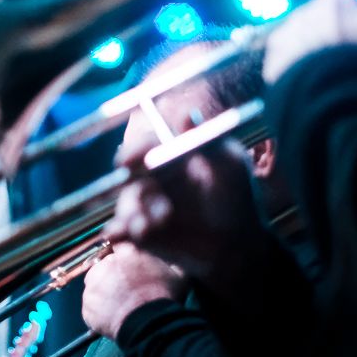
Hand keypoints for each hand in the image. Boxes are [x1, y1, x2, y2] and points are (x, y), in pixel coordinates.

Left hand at [81, 242, 185, 338]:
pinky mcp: (87, 303)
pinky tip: (112, 315)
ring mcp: (94, 284)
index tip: (128, 266)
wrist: (149, 325)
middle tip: (125, 289)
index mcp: (128, 253)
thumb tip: (175, 258)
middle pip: (104, 264)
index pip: (120, 246)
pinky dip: (98, 309)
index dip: (124, 257)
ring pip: (95, 283)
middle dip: (112, 274)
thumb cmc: (164, 300)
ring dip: (103, 290)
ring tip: (118, 303)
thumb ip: (173, 262)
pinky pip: (90, 304)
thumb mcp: (179, 276)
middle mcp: (107, 264)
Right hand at [105, 124, 263, 299]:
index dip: (133, 150)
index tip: (129, 159)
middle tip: (140, 190)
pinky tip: (124, 233)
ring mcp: (143, 208)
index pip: (142, 148)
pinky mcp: (139, 235)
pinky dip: (120, 231)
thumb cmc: (235, 197)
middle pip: (126, 175)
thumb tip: (187, 113)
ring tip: (155, 220)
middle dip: (128, 182)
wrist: (237, 243)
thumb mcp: (227, 165)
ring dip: (133, 211)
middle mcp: (150, 180)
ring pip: (125, 204)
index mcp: (167, 158)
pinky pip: (122, 231)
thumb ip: (206, 141)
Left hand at [263, 0, 356, 83]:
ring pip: (309, 36)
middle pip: (330, 15)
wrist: (333, 100)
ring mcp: (284, 37)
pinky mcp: (271, 62)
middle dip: (345, 26)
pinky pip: (290, 59)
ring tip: (338, 68)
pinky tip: (318, 78)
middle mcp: (303, 12)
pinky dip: (301, 65)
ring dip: (321, 45)